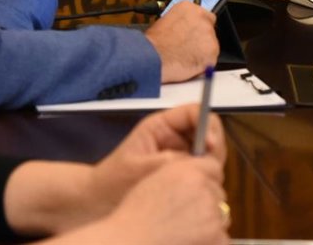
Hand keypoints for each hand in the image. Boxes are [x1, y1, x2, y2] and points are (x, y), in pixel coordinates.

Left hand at [80, 104, 225, 220]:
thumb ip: (168, 161)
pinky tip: (192, 193)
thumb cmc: (113, 179)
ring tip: (195, 184)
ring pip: (210, 157)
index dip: (209, 126)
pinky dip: (205, 183)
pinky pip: (204, 175)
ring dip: (209, 169)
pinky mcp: (184, 175)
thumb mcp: (138, 166)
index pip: (197, 113)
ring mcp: (182, 157)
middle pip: (210, 135)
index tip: (210, 146)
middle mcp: (176, 138)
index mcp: (163, 126)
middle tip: (207, 171)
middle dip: (212, 151)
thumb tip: (198, 161)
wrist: (100, 200)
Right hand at [93, 158, 229, 244]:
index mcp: (188, 172)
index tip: (200, 188)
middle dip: (207, 203)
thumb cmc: (136, 217)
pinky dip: (211, 242)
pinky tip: (188, 241)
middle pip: (218, 193)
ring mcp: (213, 217)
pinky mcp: (218, 239)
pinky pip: (222, 238)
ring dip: (210, 223)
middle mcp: (204, 191)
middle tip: (185, 215)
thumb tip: (201, 175)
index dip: (206, 178)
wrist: (131, 241)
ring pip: (221, 217)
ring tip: (183, 231)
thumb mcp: (155, 180)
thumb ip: (182, 172)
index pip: (214, 167)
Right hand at [145, 3, 218, 82]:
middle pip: (209, 29)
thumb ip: (181, 22)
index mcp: (188, 8)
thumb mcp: (165, 22)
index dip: (197, 27)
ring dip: (202, 51)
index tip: (193, 33)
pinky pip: (211, 59)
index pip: (203, 15)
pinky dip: (204, 64)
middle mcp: (201, 18)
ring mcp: (209, 34)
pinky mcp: (212, 51)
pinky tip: (190, 63)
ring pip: (211, 45)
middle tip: (188, 47)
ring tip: (186, 57)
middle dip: (201, 39)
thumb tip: (184, 28)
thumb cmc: (155, 43)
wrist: (154, 57)